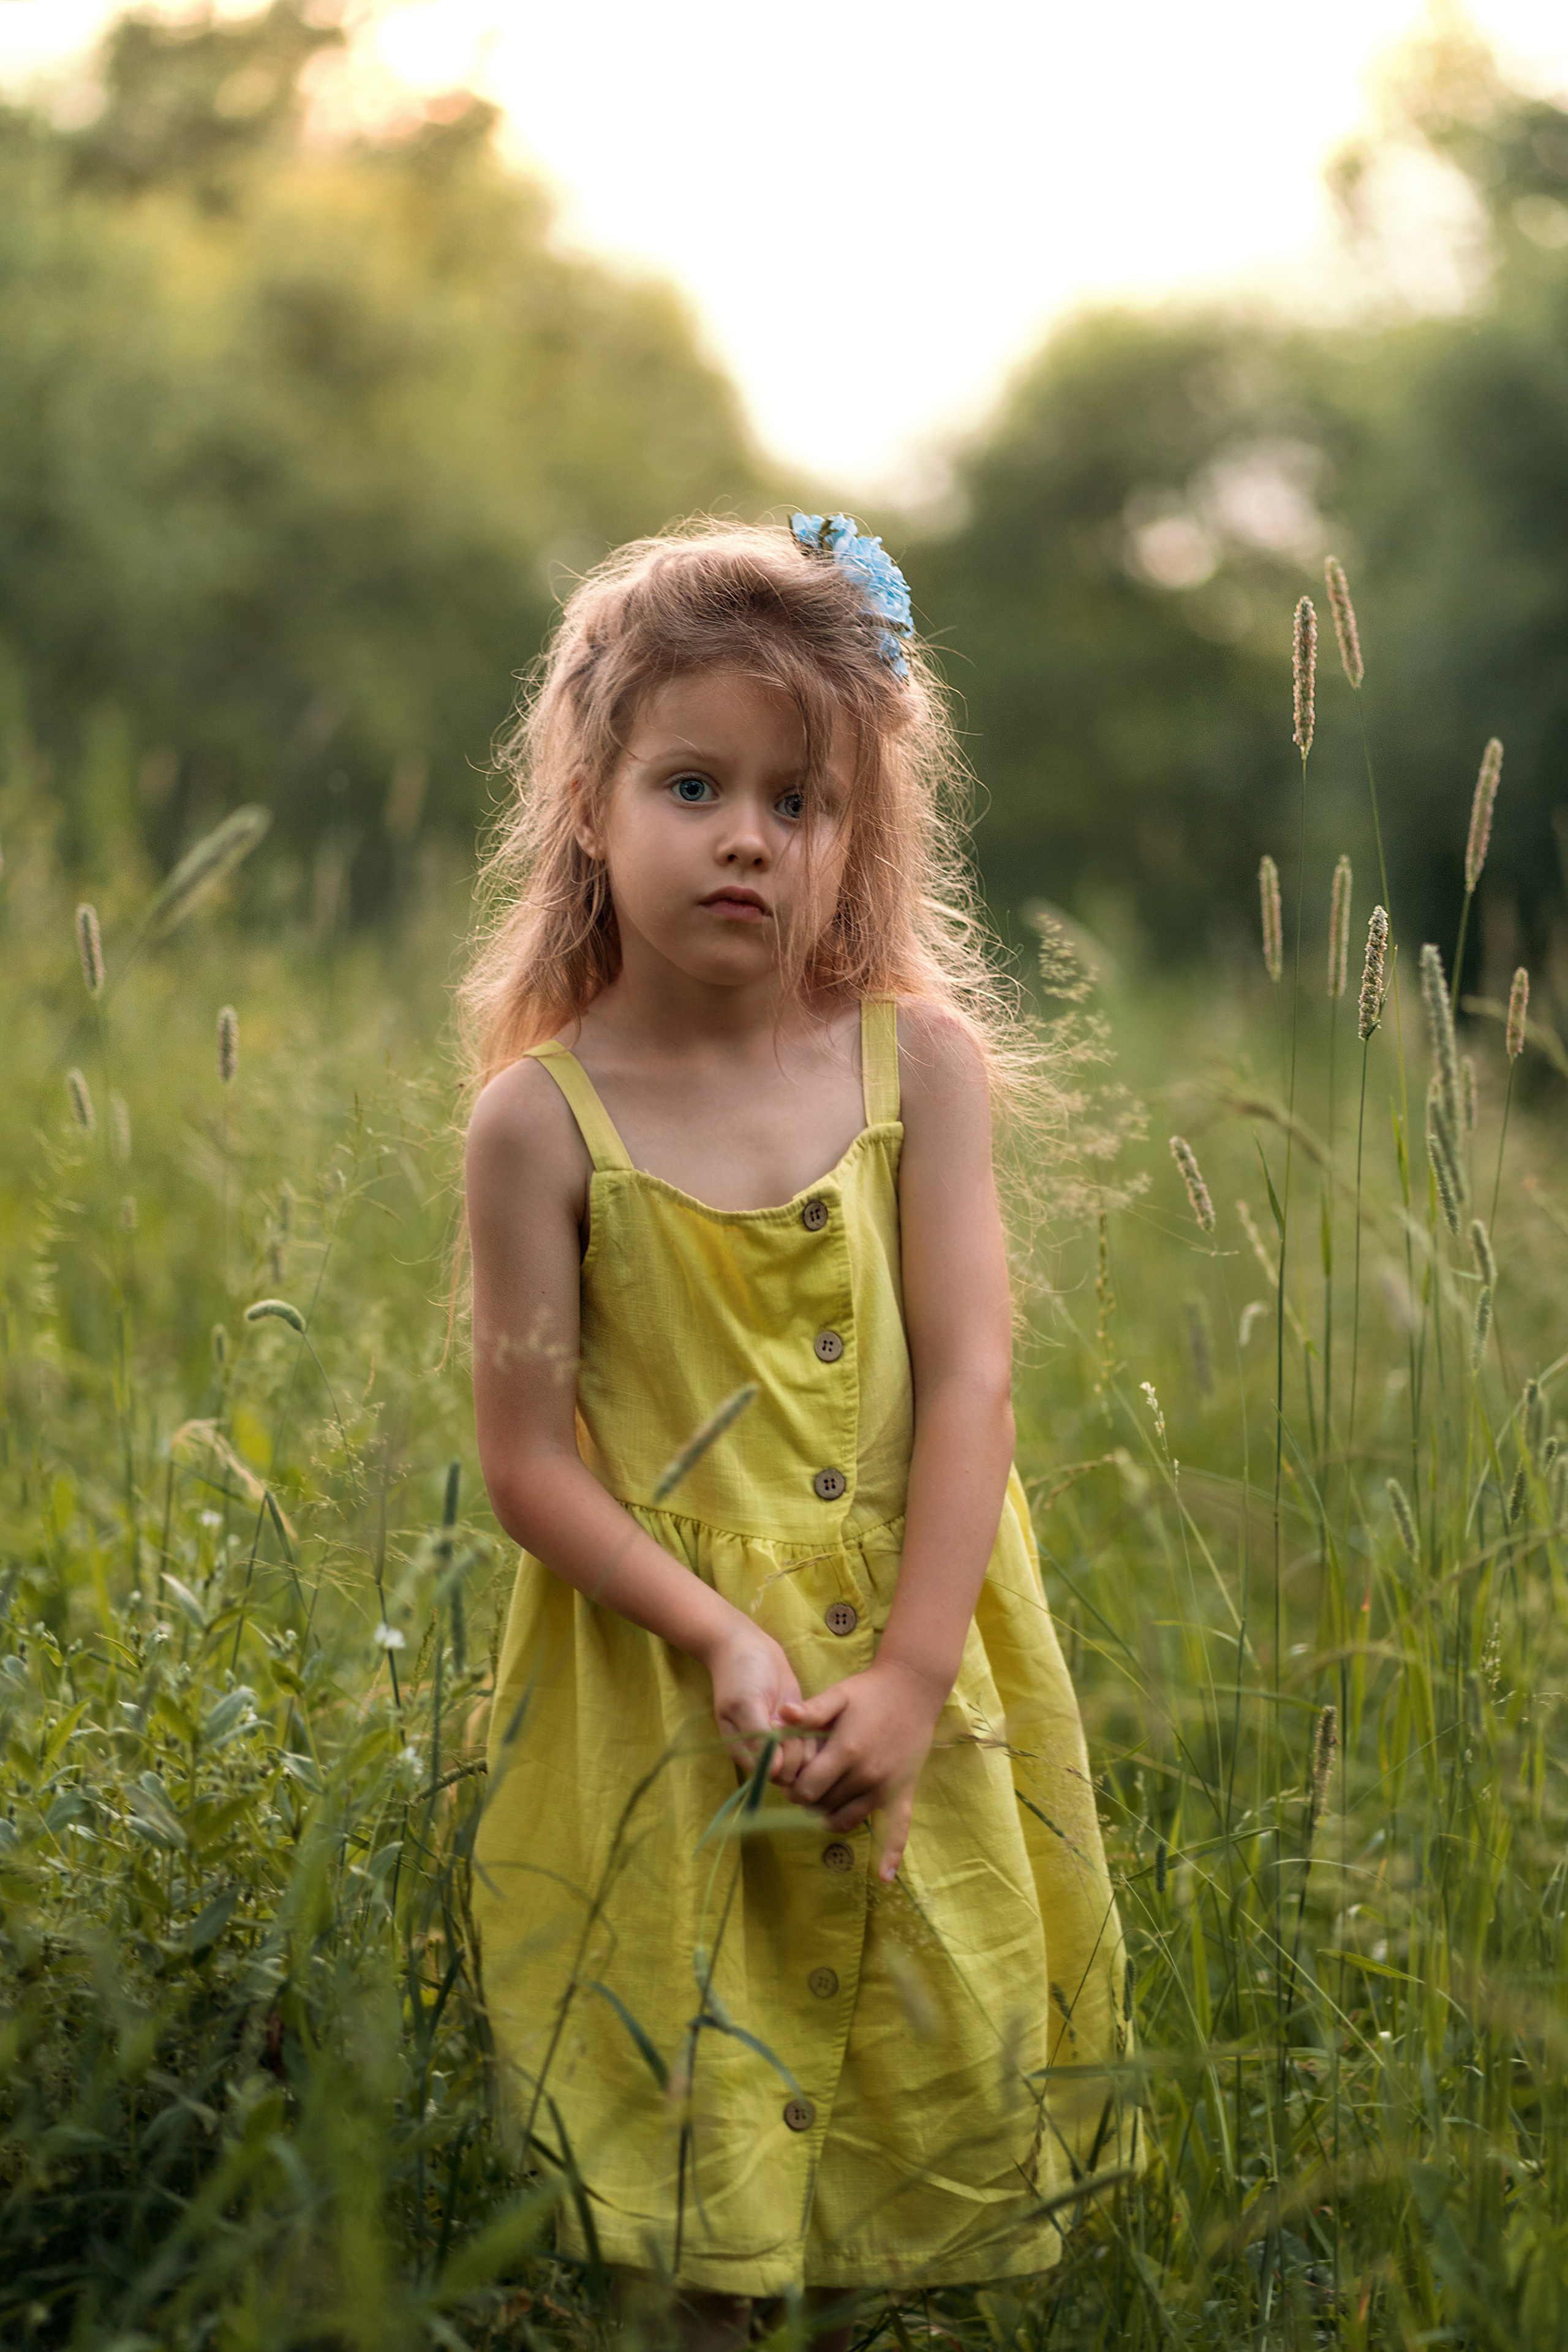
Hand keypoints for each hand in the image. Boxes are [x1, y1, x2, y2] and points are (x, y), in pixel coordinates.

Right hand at [703, 1620, 810, 1784]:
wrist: (748, 1645)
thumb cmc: (740, 1674)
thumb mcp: (745, 1703)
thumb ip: (758, 1738)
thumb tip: (775, 1771)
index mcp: (743, 1753)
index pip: (771, 1775)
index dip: (782, 1758)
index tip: (776, 1728)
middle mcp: (763, 1752)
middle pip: (791, 1771)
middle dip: (795, 1747)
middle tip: (787, 1718)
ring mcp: (781, 1739)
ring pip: (804, 1757)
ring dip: (806, 1737)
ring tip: (797, 1712)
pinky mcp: (796, 1726)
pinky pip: (811, 1741)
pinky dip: (814, 1730)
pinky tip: (808, 1711)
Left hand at [778, 1658, 946, 1881]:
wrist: (913, 1688)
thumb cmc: (869, 1691)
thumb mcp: (837, 1695)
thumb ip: (809, 1711)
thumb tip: (776, 1718)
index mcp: (847, 1752)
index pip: (807, 1790)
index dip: (793, 1789)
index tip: (791, 1779)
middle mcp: (866, 1776)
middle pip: (824, 1806)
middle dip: (809, 1800)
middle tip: (805, 1784)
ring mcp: (886, 1788)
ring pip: (847, 1820)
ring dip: (830, 1815)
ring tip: (824, 1799)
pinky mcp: (902, 1793)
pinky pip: (898, 1830)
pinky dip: (891, 1855)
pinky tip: (885, 1878)